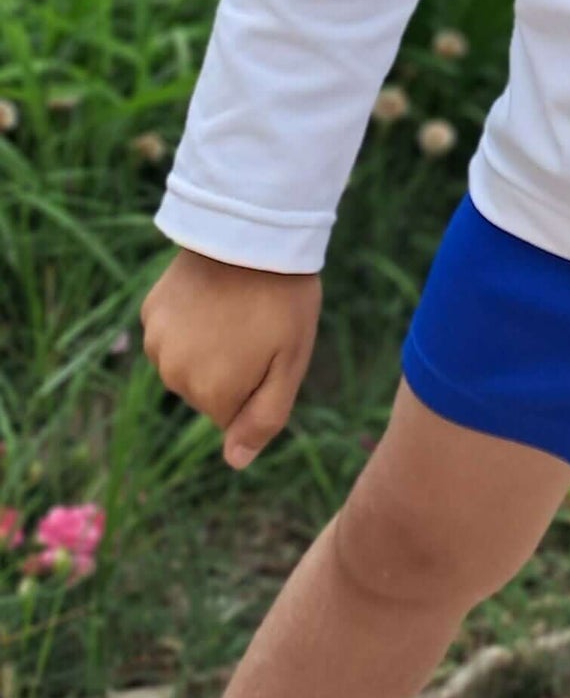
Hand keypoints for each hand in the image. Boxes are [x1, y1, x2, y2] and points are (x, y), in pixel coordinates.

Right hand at [140, 248, 320, 470]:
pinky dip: (190, 321)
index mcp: (211, 393)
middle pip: (206, 392)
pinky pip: (172, 333)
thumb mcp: (291, 362)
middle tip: (257, 326)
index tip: (272, 350)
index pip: (232, 416)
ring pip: (186, 364)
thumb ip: (265, 419)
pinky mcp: (150, 313)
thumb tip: (236, 462)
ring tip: (236, 309)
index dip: (259, 385)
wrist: (252, 234)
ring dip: (209, 347)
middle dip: (232, 369)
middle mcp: (173, 375)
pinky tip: (213, 295)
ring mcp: (156, 343)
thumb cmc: (283, 300)